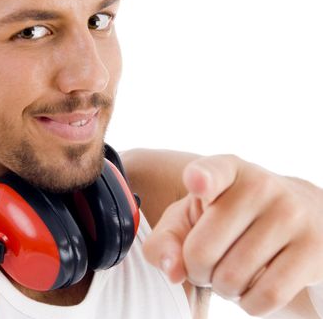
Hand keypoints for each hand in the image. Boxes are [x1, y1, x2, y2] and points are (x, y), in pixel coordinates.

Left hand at [143, 155, 322, 315]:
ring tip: (232, 271)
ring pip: (231, 278)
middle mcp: (260, 186)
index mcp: (226, 170)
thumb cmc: (228, 219)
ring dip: (223, 288)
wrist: (301, 216)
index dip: (201, 178)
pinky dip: (250, 303)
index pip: (212, 172)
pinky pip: (265, 297)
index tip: (197, 182)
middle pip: (201, 252)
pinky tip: (253, 286)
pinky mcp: (313, 249)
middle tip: (209, 263)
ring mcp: (291, 215)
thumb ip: (166, 240)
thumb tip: (173, 271)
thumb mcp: (190, 217)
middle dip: (197, 270)